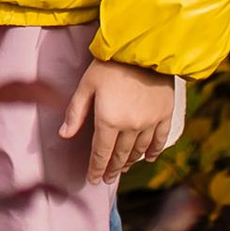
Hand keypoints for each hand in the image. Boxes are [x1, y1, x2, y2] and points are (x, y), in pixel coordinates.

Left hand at [62, 59, 175, 184]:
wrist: (143, 50)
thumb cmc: (109, 64)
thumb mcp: (86, 85)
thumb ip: (75, 112)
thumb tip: (64, 135)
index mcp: (108, 120)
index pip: (101, 153)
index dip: (96, 168)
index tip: (92, 180)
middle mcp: (131, 127)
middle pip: (121, 156)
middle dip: (112, 169)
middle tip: (107, 179)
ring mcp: (150, 123)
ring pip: (139, 150)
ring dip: (130, 162)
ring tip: (123, 170)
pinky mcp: (165, 115)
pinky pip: (159, 140)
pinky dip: (153, 152)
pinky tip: (147, 158)